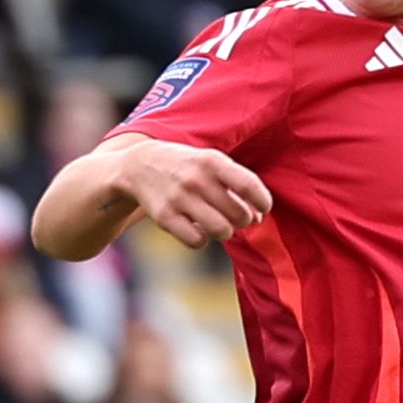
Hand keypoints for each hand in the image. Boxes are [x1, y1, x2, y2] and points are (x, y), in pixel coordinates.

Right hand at [108, 138, 272, 248]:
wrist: (139, 166)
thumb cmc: (188, 167)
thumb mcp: (212, 164)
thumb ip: (237, 186)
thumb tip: (258, 218)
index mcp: (212, 161)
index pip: (249, 185)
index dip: (263, 202)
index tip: (263, 208)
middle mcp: (196, 179)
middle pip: (239, 215)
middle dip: (243, 220)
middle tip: (235, 216)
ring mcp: (179, 199)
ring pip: (222, 231)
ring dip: (226, 232)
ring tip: (220, 224)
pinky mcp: (165, 217)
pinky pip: (197, 242)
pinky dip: (203, 240)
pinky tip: (198, 229)